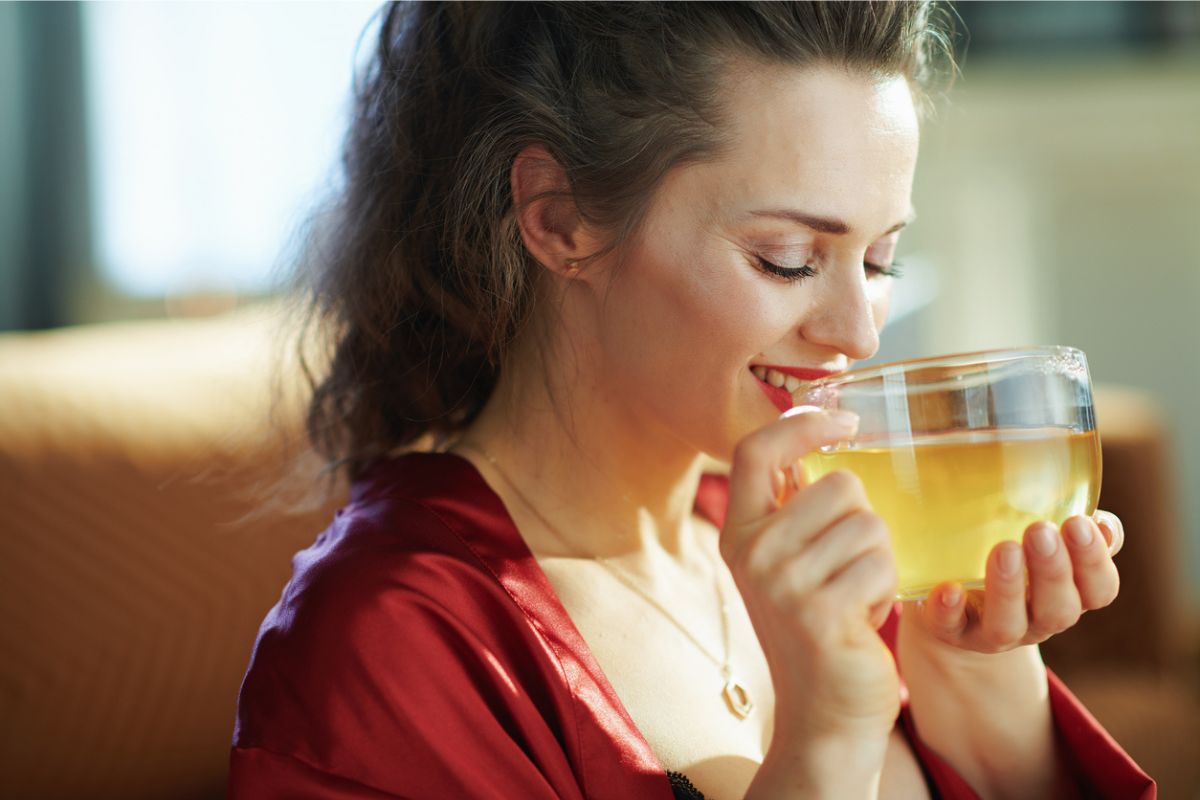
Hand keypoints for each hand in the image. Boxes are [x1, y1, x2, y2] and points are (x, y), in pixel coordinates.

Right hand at [722, 407, 900, 746]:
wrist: (824, 713)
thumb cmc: (818, 629)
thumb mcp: (790, 563)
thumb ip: (795, 507)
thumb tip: (827, 430)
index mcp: (740, 532)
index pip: (755, 449)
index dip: (801, 422)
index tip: (845, 420)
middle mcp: (752, 552)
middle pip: (840, 485)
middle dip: (864, 523)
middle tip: (848, 570)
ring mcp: (782, 583)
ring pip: (870, 526)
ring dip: (879, 563)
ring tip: (855, 599)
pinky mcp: (820, 612)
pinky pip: (881, 566)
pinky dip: (887, 593)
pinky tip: (864, 620)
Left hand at [908, 512, 1122, 652]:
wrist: (954, 600)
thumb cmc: (1012, 560)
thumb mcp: (1044, 544)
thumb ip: (1073, 531)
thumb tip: (1102, 522)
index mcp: (1068, 595)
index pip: (1099, 590)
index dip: (1094, 562)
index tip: (1079, 523)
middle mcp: (1036, 620)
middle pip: (1058, 610)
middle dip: (1052, 571)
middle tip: (1040, 531)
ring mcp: (993, 632)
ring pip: (1008, 625)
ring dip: (1008, 589)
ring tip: (1004, 550)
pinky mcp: (951, 632)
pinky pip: (950, 628)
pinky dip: (948, 610)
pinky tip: (948, 589)